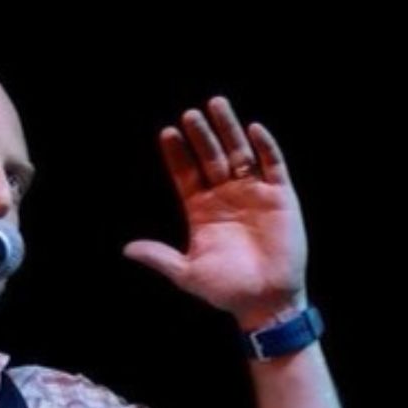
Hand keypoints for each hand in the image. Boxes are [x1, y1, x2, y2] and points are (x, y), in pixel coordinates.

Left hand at [123, 97, 309, 328]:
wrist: (266, 302)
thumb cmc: (226, 290)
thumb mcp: (187, 273)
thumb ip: (160, 258)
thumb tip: (127, 249)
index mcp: (202, 211)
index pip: (186, 175)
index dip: (178, 155)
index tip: (167, 134)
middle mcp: (226, 196)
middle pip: (210, 157)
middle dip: (201, 136)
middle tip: (189, 114)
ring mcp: (253, 193)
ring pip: (239, 153)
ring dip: (228, 130)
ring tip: (216, 105)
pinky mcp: (280, 197)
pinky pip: (273, 165)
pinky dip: (265, 147)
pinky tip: (253, 130)